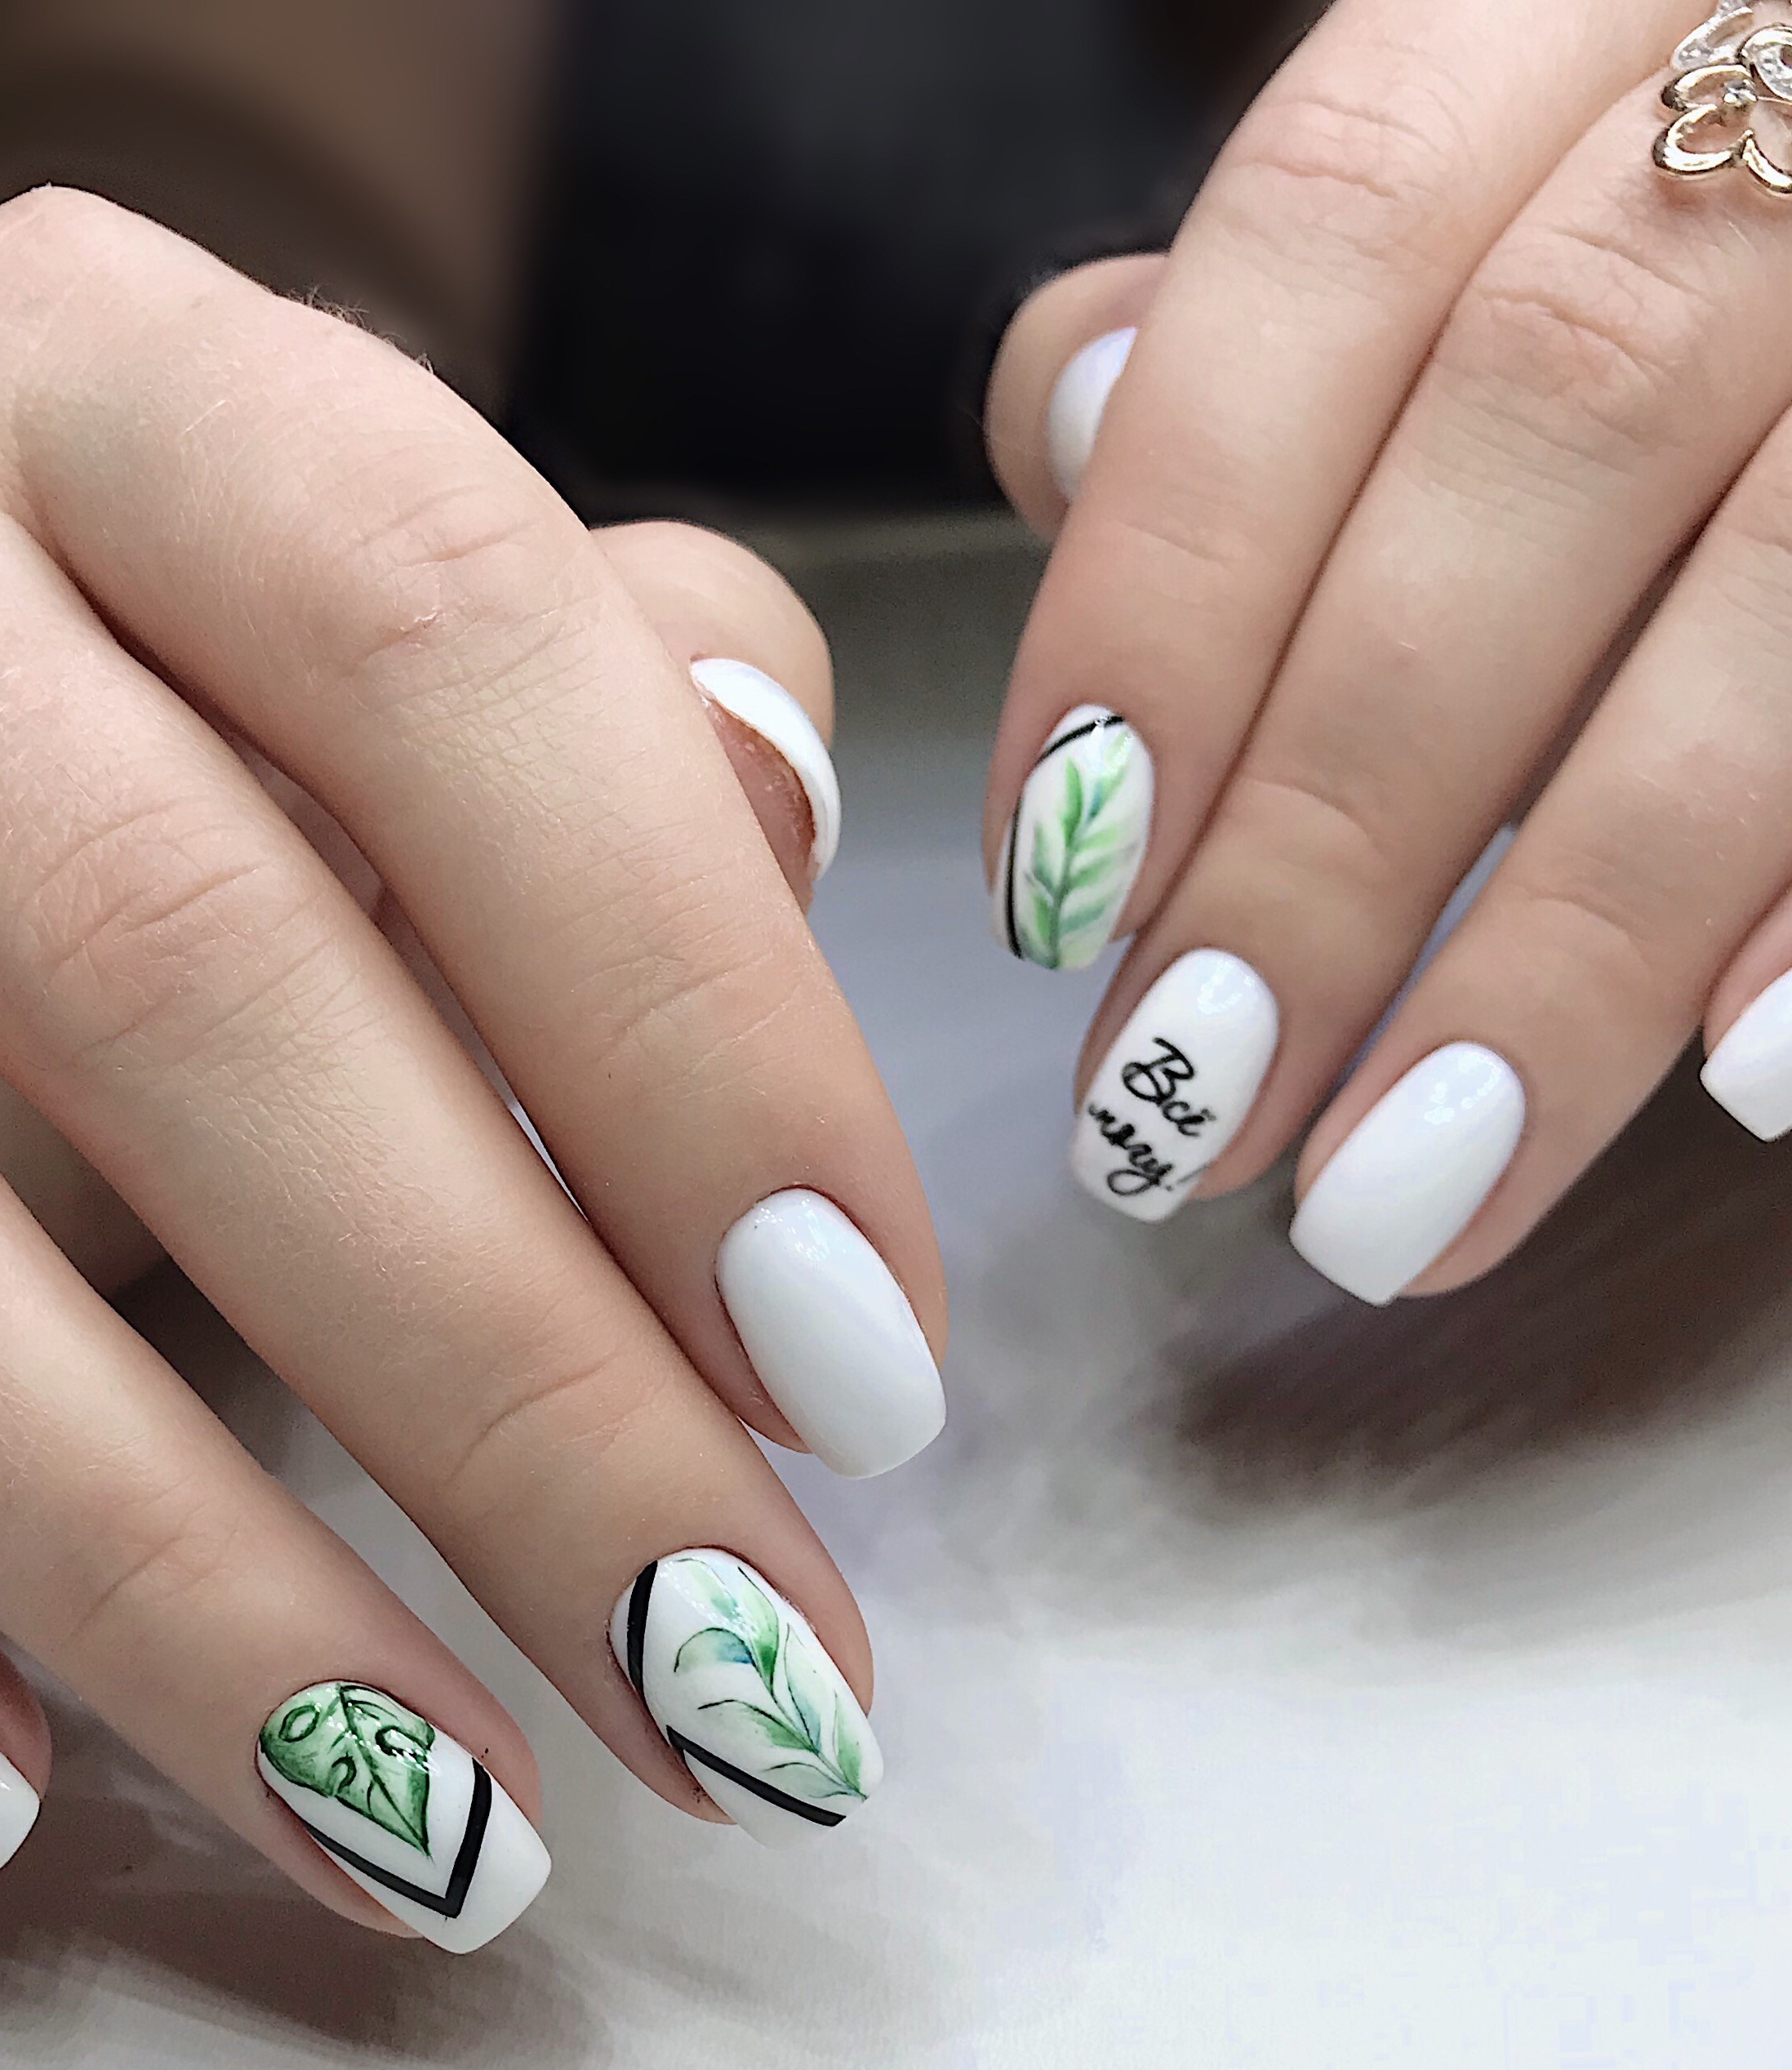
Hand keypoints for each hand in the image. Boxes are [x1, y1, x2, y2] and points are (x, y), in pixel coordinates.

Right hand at [0, 191, 945, 1945]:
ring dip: (161, 1575)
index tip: (858, 1388)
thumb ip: (661, 748)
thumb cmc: (268, 704)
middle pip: (170, 981)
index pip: (452, 658)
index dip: (691, 1041)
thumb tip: (782, 963)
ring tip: (430, 1824)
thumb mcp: (483, 638)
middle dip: (499, 1397)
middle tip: (722, 1682)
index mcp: (147, 391)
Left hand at [983, 0, 1791, 1303]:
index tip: (1058, 873)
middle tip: (1187, 1099)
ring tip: (1397, 1195)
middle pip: (1544, 431)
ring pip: (1783, 597)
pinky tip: (1737, 1081)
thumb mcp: (1484, 165)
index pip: (1338, 233)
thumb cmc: (1681, 214)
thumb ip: (1287, 305)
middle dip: (1336, 815)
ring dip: (1566, 938)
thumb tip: (1069, 422)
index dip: (1176, 567)